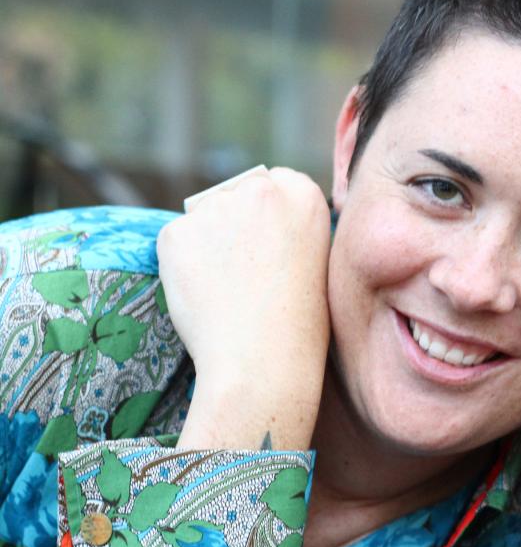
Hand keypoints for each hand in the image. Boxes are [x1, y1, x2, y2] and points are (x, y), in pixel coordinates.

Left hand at [158, 167, 330, 449]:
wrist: (263, 362)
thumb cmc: (300, 326)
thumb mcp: (317, 263)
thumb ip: (291, 230)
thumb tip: (259, 225)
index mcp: (304, 195)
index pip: (279, 183)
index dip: (272, 217)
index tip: (272, 246)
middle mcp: (259, 190)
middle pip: (238, 194)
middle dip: (238, 223)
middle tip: (248, 272)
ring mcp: (214, 209)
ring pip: (205, 218)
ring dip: (210, 243)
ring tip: (229, 290)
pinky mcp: (176, 232)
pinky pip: (177, 242)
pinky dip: (185, 266)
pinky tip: (206, 295)